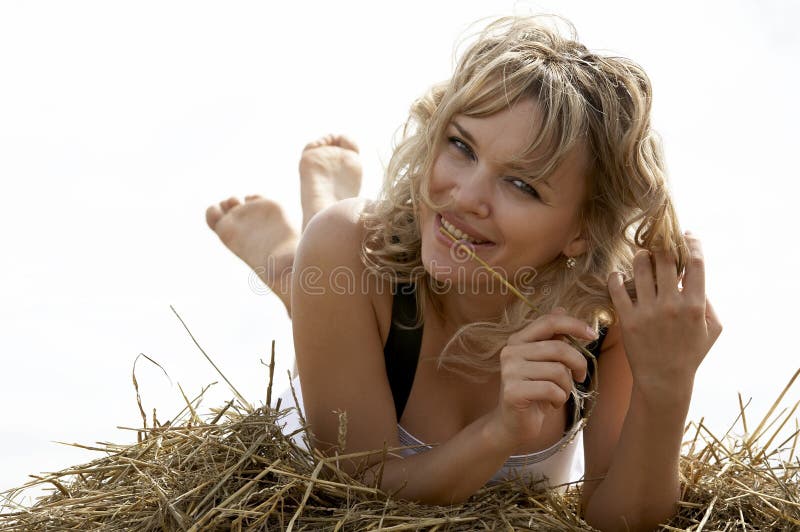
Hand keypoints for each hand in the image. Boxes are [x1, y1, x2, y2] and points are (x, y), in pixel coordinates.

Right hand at [491, 309, 595, 449]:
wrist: (513, 424)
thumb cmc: (534, 391)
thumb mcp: (545, 362)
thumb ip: (552, 337)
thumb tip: (561, 308)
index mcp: (518, 340)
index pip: (549, 322)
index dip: (574, 324)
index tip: (593, 335)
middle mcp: (510, 352)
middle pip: (558, 348)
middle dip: (578, 363)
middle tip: (580, 376)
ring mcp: (509, 372)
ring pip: (557, 371)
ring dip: (567, 386)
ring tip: (560, 393)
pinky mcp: (513, 392)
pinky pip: (551, 389)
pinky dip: (560, 398)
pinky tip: (552, 403)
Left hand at [607, 232, 722, 392]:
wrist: (664, 380)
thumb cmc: (690, 354)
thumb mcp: (713, 330)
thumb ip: (709, 302)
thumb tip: (694, 279)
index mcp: (695, 305)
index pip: (696, 263)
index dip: (692, 243)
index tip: (686, 236)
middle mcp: (671, 305)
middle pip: (665, 260)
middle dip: (662, 247)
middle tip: (658, 244)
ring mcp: (648, 312)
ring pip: (641, 269)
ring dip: (641, 257)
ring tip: (641, 257)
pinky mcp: (627, 319)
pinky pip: (617, 289)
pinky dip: (616, 277)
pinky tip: (618, 275)